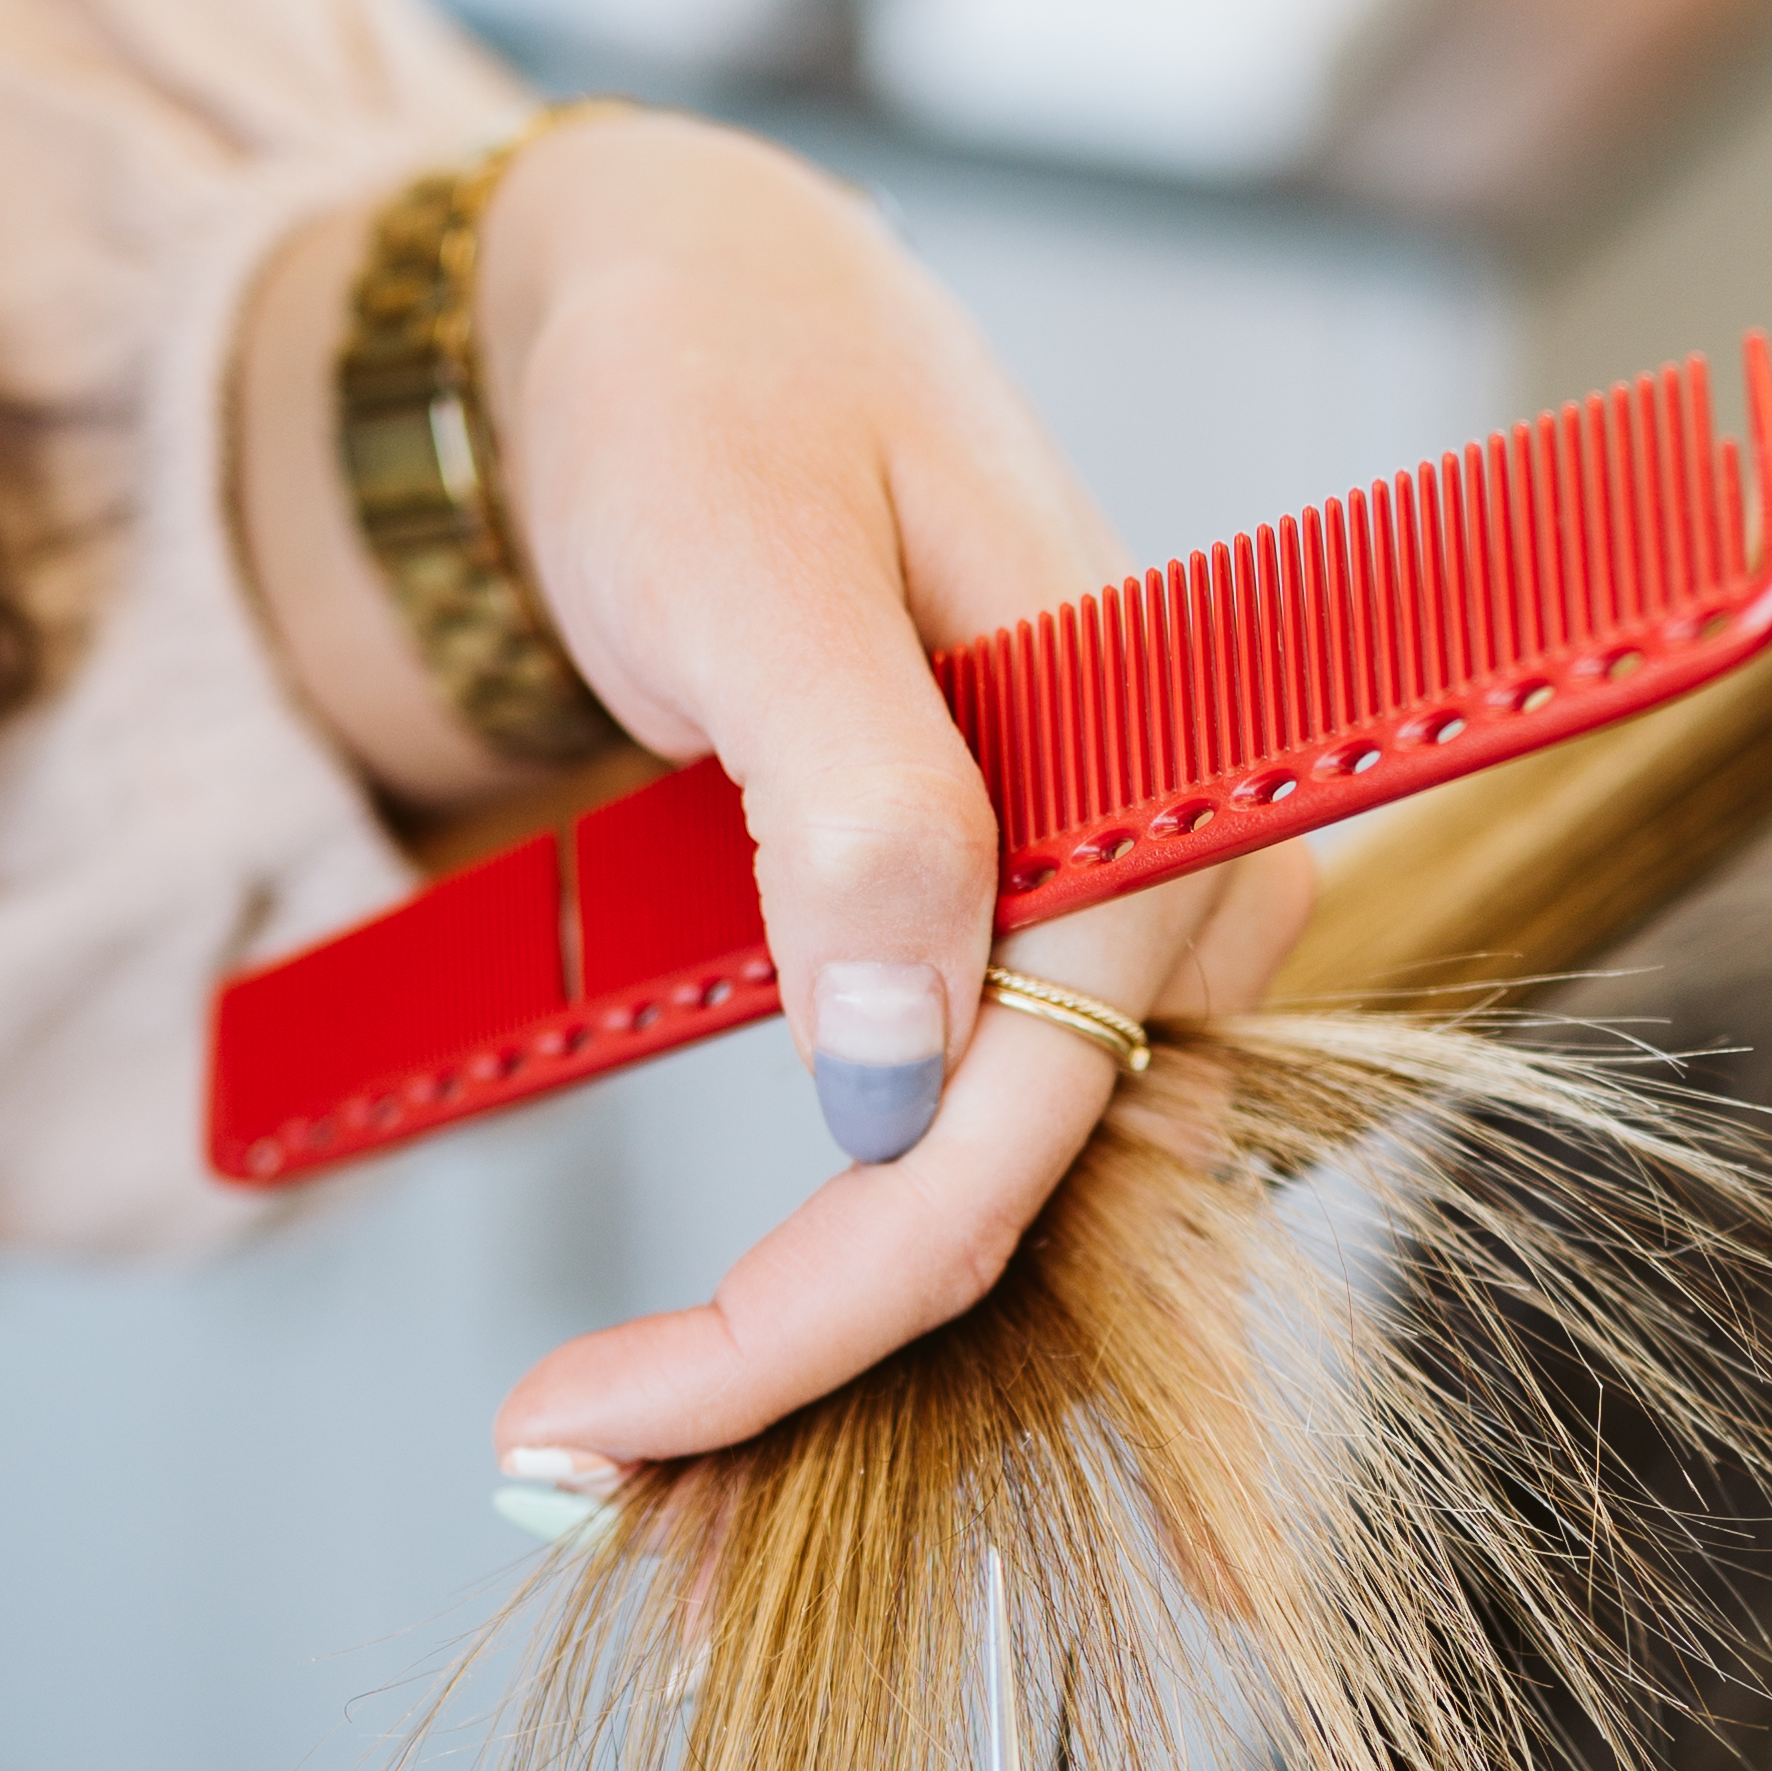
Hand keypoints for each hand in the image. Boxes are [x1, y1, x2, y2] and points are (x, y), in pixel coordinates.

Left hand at [234, 109, 1314, 1464]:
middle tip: (566, 1471)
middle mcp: (1205, 889)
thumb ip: (853, 804)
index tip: (571, 1425)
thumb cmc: (707, 383)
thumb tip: (897, 1089)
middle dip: (812, 1375)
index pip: (1008, 1140)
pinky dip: (863, 1258)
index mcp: (1175, 791)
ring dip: (842, 1346)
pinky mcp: (1068, 956)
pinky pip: (991, 1156)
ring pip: (1019, 1219)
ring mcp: (1148, 936)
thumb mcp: (747, 562)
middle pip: (1025, 1220)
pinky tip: (732, 1342)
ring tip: (630, 1443)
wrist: (695, 298)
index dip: (802, 1314)